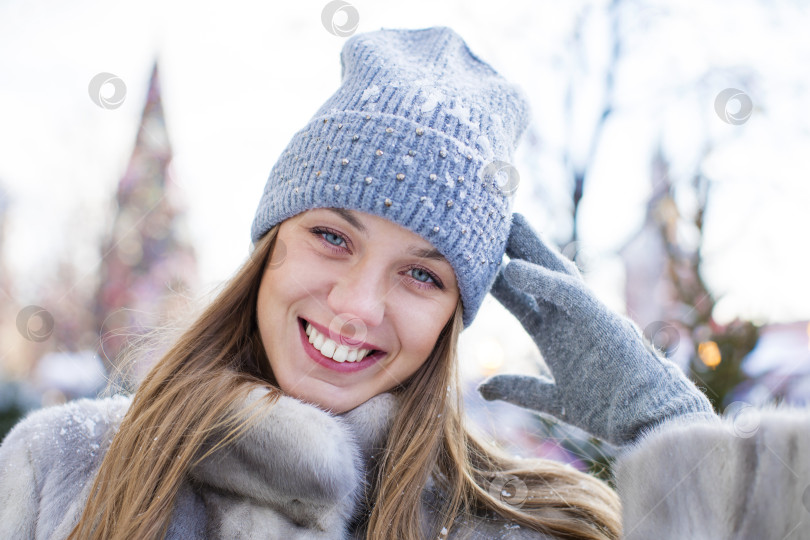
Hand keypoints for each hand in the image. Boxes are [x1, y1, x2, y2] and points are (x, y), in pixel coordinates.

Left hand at [478, 213, 716, 445]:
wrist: (653, 421)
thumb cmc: (612, 408)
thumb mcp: (554, 398)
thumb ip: (521, 389)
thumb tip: (484, 389)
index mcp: (558, 335)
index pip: (523, 301)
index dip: (500, 284)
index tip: (473, 267)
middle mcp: (570, 319)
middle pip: (539, 276)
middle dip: (517, 250)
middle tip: (491, 225)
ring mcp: (588, 315)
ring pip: (556, 272)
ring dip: (531, 247)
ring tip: (509, 222)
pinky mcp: (602, 320)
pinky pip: (569, 294)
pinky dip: (543, 280)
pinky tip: (515, 267)